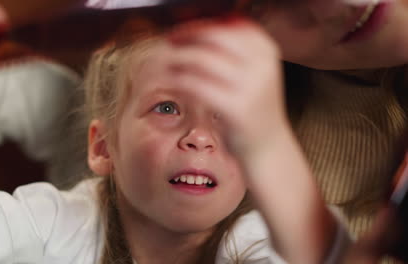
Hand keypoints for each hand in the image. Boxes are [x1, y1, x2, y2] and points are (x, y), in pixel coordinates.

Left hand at [168, 17, 286, 161]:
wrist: (268, 147)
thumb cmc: (253, 108)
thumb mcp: (253, 74)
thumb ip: (234, 52)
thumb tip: (198, 31)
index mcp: (266, 52)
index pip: (229, 24)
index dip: (202, 24)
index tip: (183, 29)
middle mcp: (261, 65)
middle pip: (214, 36)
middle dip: (187, 36)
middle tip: (170, 40)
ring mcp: (250, 87)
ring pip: (201, 60)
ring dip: (177, 58)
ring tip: (165, 62)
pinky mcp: (235, 108)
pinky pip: (196, 85)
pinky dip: (179, 80)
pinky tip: (171, 82)